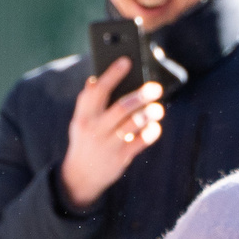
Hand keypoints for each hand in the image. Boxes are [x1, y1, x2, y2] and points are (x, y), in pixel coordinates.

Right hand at [59, 62, 164, 210]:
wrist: (79, 177)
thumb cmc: (85, 141)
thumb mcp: (80, 122)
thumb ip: (87, 102)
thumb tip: (95, 79)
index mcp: (83, 116)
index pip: (97, 91)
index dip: (112, 74)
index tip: (126, 61)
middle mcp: (94, 129)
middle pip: (120, 108)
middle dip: (140, 96)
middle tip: (155, 87)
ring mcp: (108, 144)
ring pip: (132, 125)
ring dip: (148, 114)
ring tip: (158, 108)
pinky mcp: (120, 158)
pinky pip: (139, 143)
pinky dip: (150, 134)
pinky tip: (156, 127)